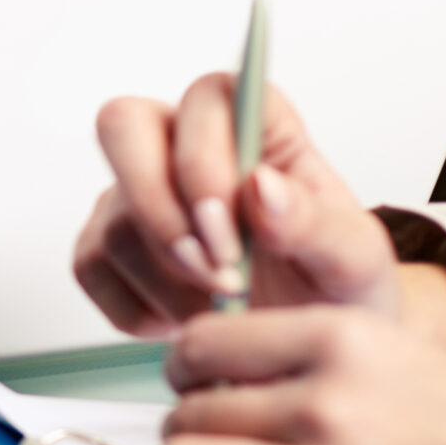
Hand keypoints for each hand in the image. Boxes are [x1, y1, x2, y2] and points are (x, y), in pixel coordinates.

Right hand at [73, 74, 408, 339]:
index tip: (232, 232)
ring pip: (115, 219)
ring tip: (222, 310)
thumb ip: (315, 222)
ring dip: (168, 280)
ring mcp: (132, 196)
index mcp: (254, 128)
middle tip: (211, 271)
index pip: (207, 98)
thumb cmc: (331, 289)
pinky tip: (185, 320)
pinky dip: (138, 308)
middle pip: (122, 126)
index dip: (203, 157)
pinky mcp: (102, 247)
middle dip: (158, 208)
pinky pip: (91, 267)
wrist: (300, 346)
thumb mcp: (353, 262)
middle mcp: (180, 147)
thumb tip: (261, 186)